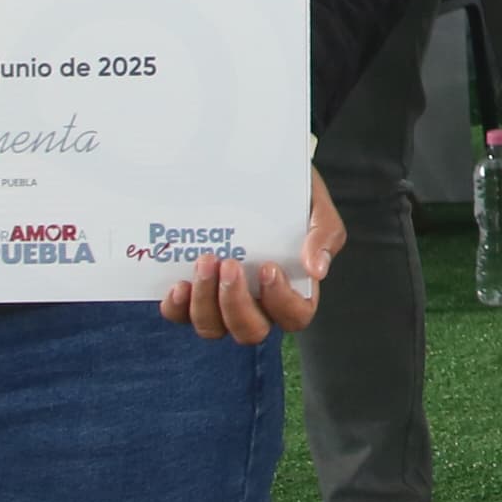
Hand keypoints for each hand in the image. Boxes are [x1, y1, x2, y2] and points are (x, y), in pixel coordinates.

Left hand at [159, 168, 340, 342]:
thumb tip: (317, 270)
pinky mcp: (192, 294)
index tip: (268, 267)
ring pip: (213, 327)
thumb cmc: (288, 194)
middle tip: (230, 264)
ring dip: (205, 301)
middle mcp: (257, 304)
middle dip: (236, 303)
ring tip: (204, 261)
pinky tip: (179, 283)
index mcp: (292, 290)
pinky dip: (177, 307)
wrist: (251, 171)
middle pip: (250, 331)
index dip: (281, 301)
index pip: (294, 315)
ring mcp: (221, 303)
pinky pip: (180, 315)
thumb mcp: (315, 205)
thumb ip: (324, 234)